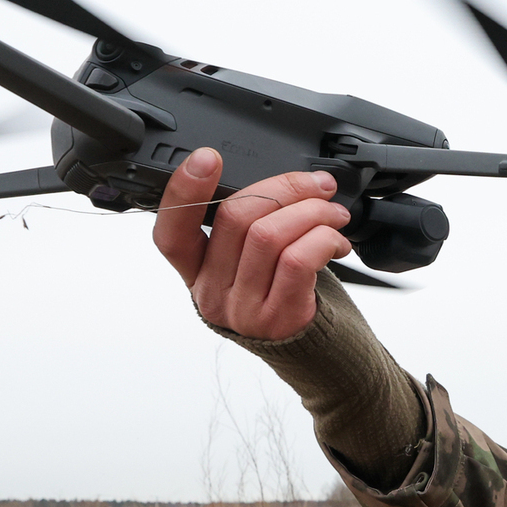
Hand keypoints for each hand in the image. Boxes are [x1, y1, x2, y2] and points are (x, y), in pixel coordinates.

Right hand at [152, 148, 352, 339]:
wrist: (308, 349)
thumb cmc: (277, 292)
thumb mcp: (246, 261)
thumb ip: (247, 224)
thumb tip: (286, 181)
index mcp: (195, 269)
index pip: (172, 232)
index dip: (183, 191)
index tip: (207, 157)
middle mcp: (211, 291)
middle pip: (236, 218)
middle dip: (285, 188)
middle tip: (317, 186)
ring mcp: (242, 309)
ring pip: (269, 235)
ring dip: (312, 212)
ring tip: (333, 213)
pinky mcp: (277, 317)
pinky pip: (298, 259)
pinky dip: (323, 238)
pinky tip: (335, 240)